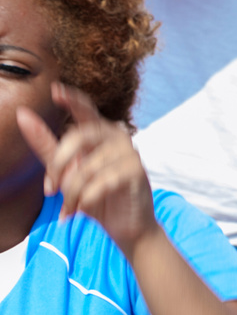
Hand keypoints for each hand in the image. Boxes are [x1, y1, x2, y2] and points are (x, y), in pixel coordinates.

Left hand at [17, 84, 160, 256]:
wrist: (125, 225)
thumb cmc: (96, 194)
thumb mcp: (65, 170)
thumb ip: (45, 143)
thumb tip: (22, 114)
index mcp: (99, 132)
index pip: (84, 109)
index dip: (71, 99)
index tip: (54, 89)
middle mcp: (116, 137)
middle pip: (79, 136)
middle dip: (58, 165)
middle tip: (49, 190)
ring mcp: (129, 152)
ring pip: (87, 167)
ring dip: (72, 193)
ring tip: (69, 210)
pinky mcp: (136, 171)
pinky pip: (100, 182)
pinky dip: (86, 200)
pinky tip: (84, 209)